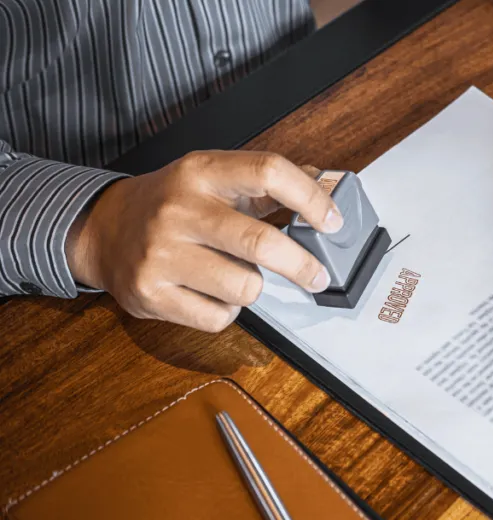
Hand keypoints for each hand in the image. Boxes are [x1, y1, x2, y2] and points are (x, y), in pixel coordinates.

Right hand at [65, 151, 339, 331]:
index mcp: (202, 172)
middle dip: (301, 265)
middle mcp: (179, 210)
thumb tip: (329, 190)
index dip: (311, 199)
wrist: (102, 230)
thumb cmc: (174, 205)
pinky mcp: (151, 294)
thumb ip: (267, 185)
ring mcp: (162, 254)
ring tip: (235, 275)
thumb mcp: (213, 179)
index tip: (332, 222)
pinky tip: (211, 293)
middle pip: (260, 243)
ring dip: (252, 288)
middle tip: (317, 276)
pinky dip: (227, 312)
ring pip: (244, 288)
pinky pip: (219, 317)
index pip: (269, 172)